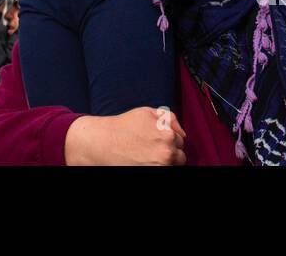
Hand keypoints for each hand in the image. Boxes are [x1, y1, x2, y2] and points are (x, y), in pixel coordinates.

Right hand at [64, 107, 186, 165]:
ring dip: (164, 161)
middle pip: (179, 156)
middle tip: (151, 149)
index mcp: (168, 135)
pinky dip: (156, 166)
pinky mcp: (152, 173)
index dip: (169, 140)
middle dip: (169, 152)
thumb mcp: (147, 113)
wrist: (103, 142)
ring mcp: (160, 166)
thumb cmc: (123, 127)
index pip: (180, 141)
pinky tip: (144, 161)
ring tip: (147, 155)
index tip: (156, 140)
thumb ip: (169, 118)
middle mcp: (166, 152)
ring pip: (172, 166)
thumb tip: (183, 133)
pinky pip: (163, 171)